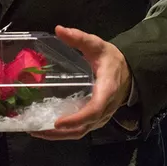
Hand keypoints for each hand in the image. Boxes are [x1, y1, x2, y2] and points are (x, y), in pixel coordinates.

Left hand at [29, 25, 130, 140]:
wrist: (129, 72)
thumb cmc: (111, 59)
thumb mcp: (97, 45)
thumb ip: (79, 37)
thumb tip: (59, 29)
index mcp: (107, 90)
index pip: (94, 109)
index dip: (77, 118)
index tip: (58, 122)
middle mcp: (105, 109)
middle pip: (84, 127)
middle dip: (61, 132)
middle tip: (37, 130)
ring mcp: (101, 117)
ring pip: (81, 132)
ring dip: (60, 136)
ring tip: (37, 132)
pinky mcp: (96, 119)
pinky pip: (82, 130)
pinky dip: (65, 132)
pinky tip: (48, 128)